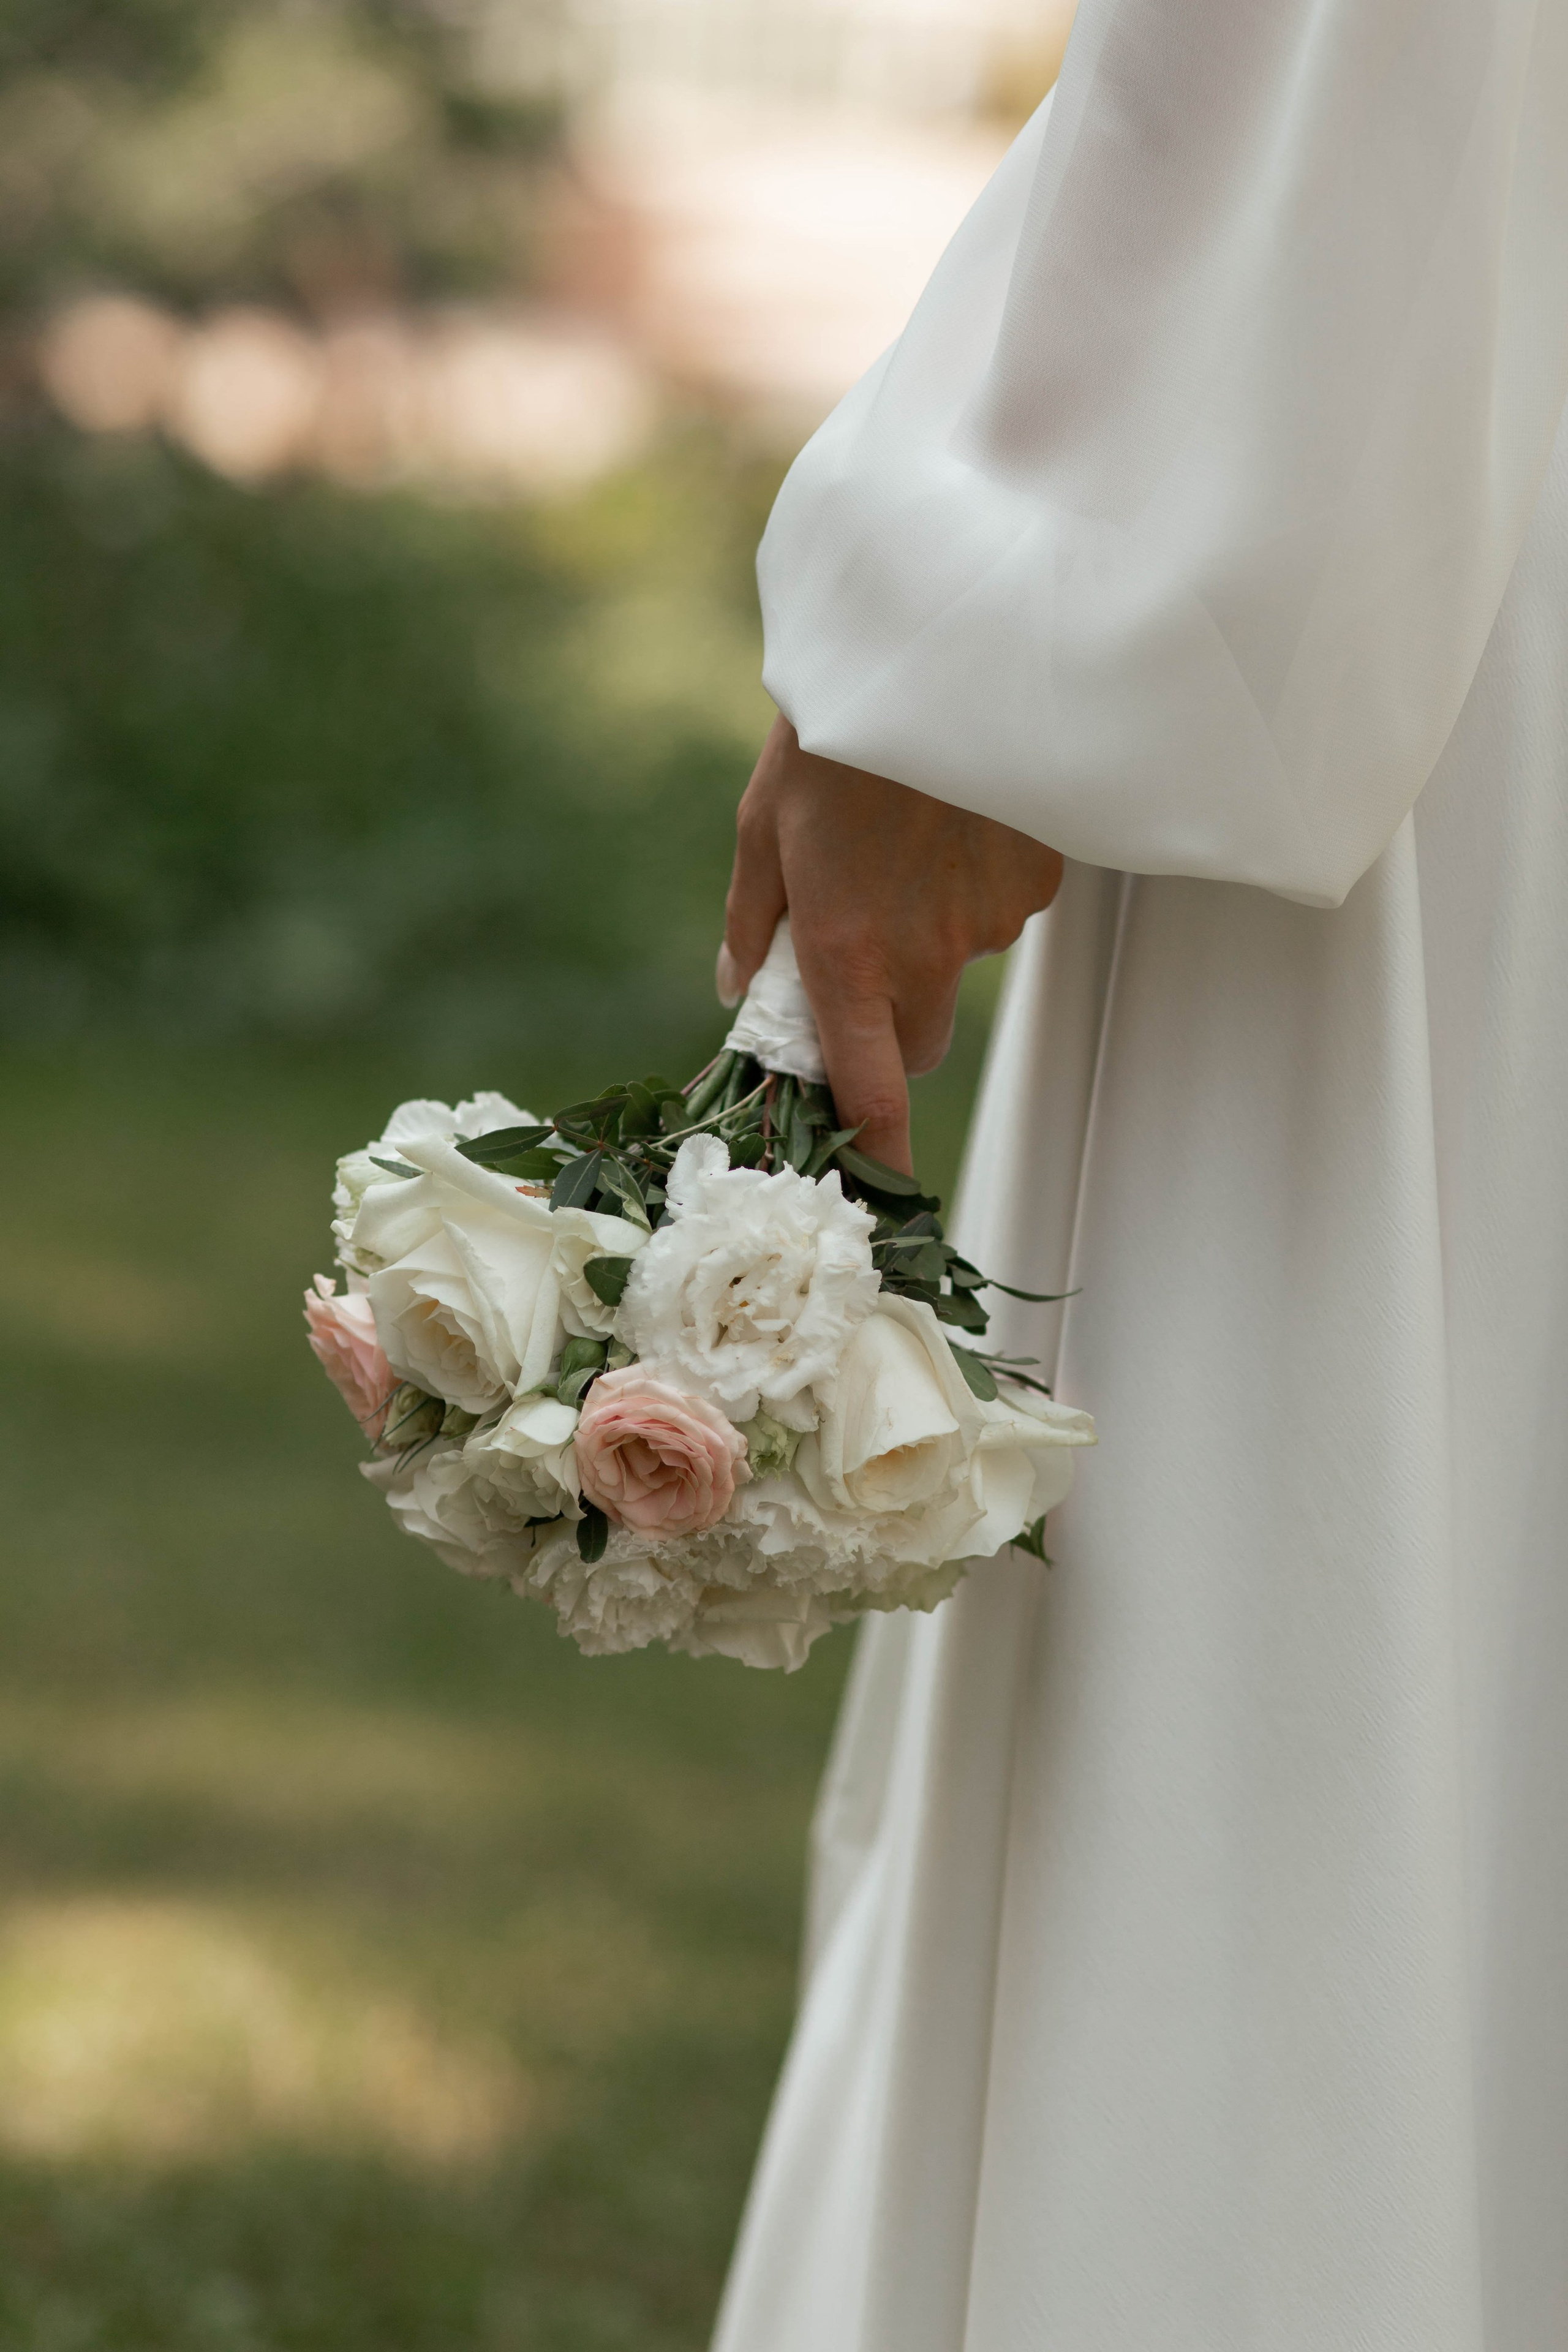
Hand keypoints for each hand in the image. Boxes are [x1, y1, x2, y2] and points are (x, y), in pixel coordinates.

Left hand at [720, 716, 1063, 1172]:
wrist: (932, 650)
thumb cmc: (832, 737)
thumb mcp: (762, 826)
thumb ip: (752, 923)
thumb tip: (731, 988)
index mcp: (848, 955)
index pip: (871, 1094)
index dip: (875, 1152)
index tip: (872, 1186)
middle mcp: (926, 956)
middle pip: (916, 1043)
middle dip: (888, 1022)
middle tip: (863, 951)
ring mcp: (990, 921)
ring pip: (960, 966)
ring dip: (933, 935)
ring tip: (908, 845)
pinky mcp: (1037, 878)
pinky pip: (1004, 907)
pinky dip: (977, 881)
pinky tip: (954, 818)